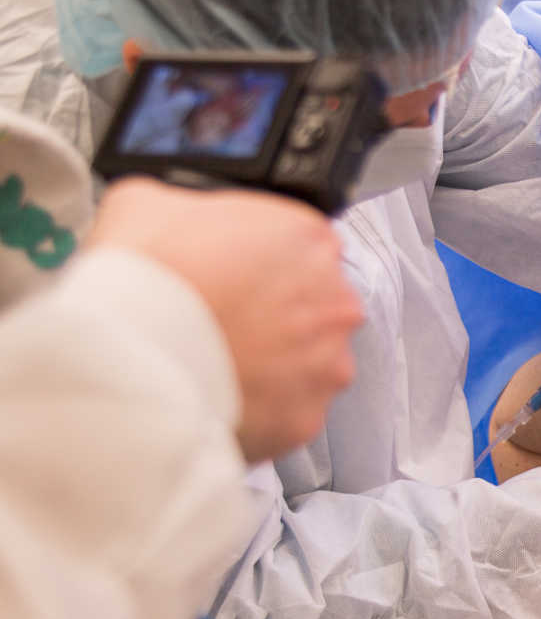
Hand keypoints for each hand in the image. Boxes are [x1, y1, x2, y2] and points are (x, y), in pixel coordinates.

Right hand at [89, 179, 362, 461]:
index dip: (262, 265)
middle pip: (314, 307)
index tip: (236, 278)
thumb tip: (176, 223)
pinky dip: (262, 408)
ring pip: (310, 363)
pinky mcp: (307, 415)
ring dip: (275, 365)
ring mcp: (327, 362)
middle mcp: (334, 300)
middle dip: (275, 317)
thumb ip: (189, 211)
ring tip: (219, 362)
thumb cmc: (144, 276)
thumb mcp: (150, 204)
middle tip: (225, 323)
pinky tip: (223, 393)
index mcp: (308, 238)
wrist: (127, 351)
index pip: (302, 248)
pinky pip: (290, 411)